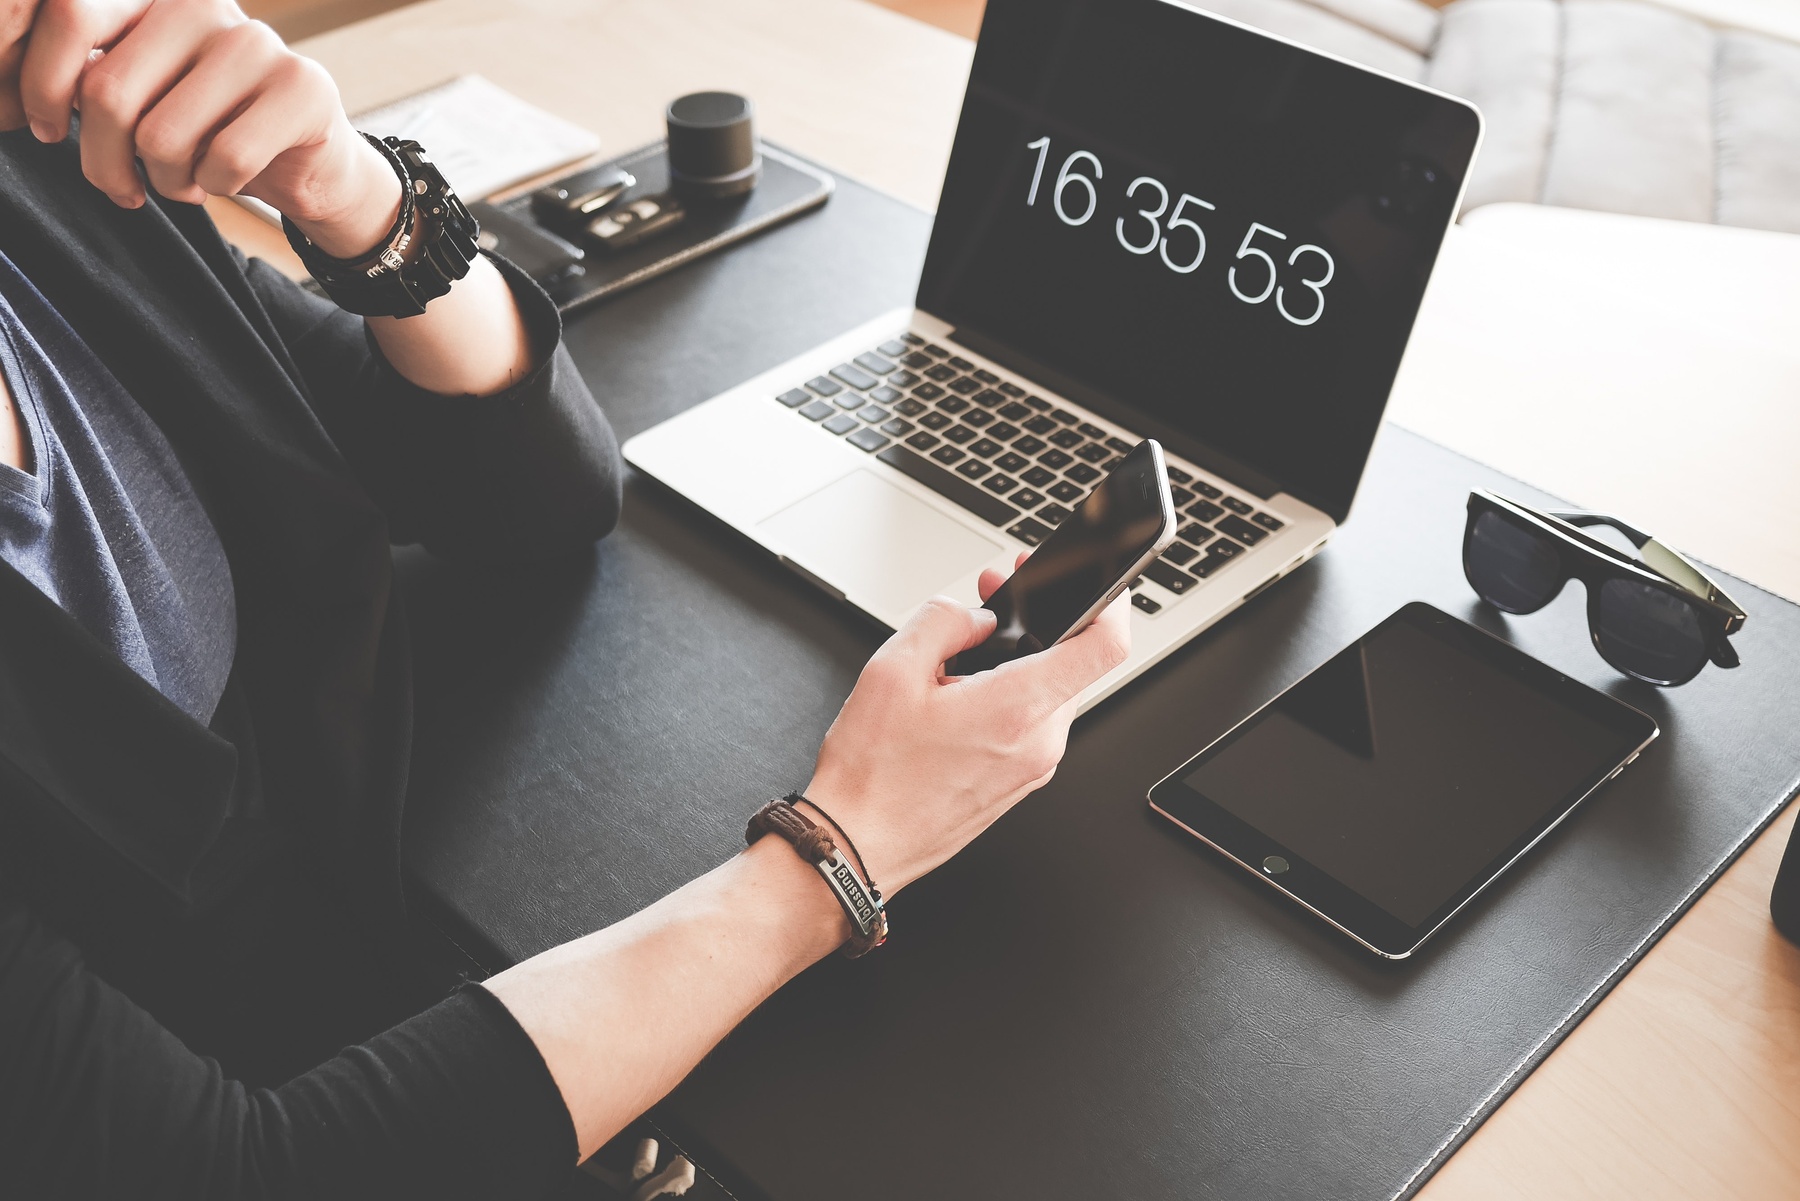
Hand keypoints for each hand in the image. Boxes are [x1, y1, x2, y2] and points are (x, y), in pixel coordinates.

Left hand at [10, 0, 399, 255]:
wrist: (310, 163)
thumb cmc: (208, 131)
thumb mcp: (139, 95)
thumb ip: (90, 78)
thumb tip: (8, 98)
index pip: (70, 16)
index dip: (38, 84)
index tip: (44, 130)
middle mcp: (201, 4)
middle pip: (109, 92)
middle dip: (104, 161)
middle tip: (123, 187)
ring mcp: (256, 42)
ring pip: (164, 135)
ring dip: (166, 181)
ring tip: (183, 181)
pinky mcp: (302, 88)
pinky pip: (224, 159)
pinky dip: (214, 188)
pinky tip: (221, 181)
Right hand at [802, 555, 1130, 894]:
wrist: (857, 845)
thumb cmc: (872, 775)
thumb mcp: (891, 671)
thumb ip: (942, 621)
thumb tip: (976, 616)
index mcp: (1016, 709)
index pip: (1104, 646)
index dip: (1110, 602)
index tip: (1096, 583)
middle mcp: (1039, 743)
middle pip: (1072, 663)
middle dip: (1036, 623)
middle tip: (992, 599)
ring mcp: (1032, 768)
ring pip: (1049, 692)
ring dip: (1017, 661)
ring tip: (958, 658)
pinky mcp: (1019, 782)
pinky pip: (1031, 724)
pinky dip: (1008, 697)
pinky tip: (959, 696)